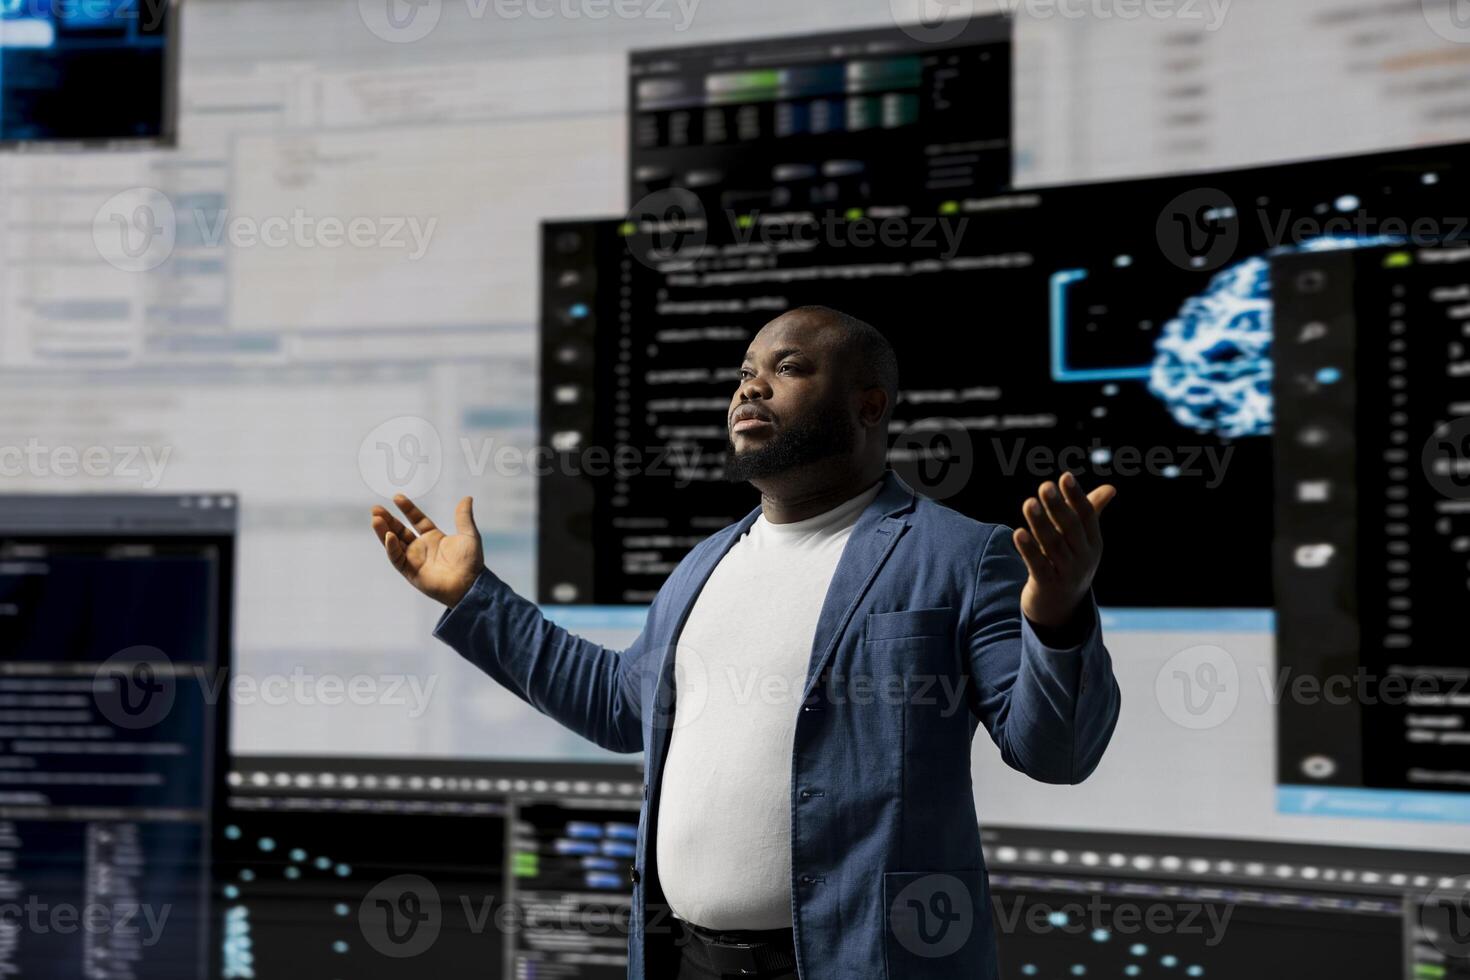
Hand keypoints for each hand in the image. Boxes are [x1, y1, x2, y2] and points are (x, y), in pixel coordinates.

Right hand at [370, 495, 484, 606]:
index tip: (397, 497)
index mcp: (434, 538)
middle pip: (400, 531)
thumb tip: (467, 497)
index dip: (407, 509)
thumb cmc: (471, 562)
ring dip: (384, 531)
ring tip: (375, 518)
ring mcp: (415, 559)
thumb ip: (463, 516)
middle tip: (376, 509)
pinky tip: (389, 536)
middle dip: (388, 520)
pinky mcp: (411, 572)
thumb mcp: (468, 535)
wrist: (470, 584)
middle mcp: (421, 548)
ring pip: (394, 543)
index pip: (417, 520)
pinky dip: (392, 548)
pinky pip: (397, 558)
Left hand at [1014, 472, 1115, 631]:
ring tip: (1028, 503)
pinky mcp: (1048, 586)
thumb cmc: (1070, 563)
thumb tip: (1111, 488)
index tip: (1065, 477)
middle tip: (1045, 486)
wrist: (1059, 608)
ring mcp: (1067, 574)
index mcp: (1094, 543)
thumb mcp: (1083, 541)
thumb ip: (1091, 512)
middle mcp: (1084, 558)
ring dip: (1040, 523)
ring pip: (1053, 545)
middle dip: (1058, 507)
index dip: (1076, 497)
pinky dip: (1028, 549)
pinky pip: (1038, 565)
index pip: (1087, 516)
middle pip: (1070, 529)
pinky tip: (1017, 533)